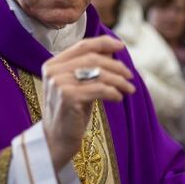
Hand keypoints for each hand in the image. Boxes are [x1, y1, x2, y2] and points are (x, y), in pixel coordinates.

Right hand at [41, 36, 134, 172]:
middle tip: (130, 76)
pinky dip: (113, 92)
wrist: (57, 140)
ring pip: (98, 73)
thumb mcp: (80, 86)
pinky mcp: (68, 97)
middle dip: (116, 66)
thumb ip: (91, 68)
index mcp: (53, 64)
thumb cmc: (72, 112)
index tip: (121, 46)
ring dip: (119, 80)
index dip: (103, 43)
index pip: (82, 46)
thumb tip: (112, 50)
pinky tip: (119, 98)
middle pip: (93, 59)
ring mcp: (59, 83)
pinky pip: (99, 89)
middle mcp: (53, 71)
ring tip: (130, 89)